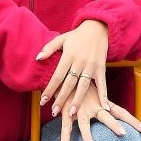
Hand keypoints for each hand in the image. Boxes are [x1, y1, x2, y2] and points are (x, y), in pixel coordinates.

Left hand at [37, 20, 111, 138]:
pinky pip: (102, 84)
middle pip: (69, 83)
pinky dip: (103, 95)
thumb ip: (49, 48)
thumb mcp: (62, 38)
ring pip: (83, 86)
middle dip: (61, 99)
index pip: (57, 75)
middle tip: (54, 112)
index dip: (50, 89)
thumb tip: (37, 58)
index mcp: (69, 55)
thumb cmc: (77, 35)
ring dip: (78, 100)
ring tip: (71, 113)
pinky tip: (104, 107)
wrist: (99, 28)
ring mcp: (91, 66)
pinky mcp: (101, 68)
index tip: (43, 101)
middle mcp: (80, 62)